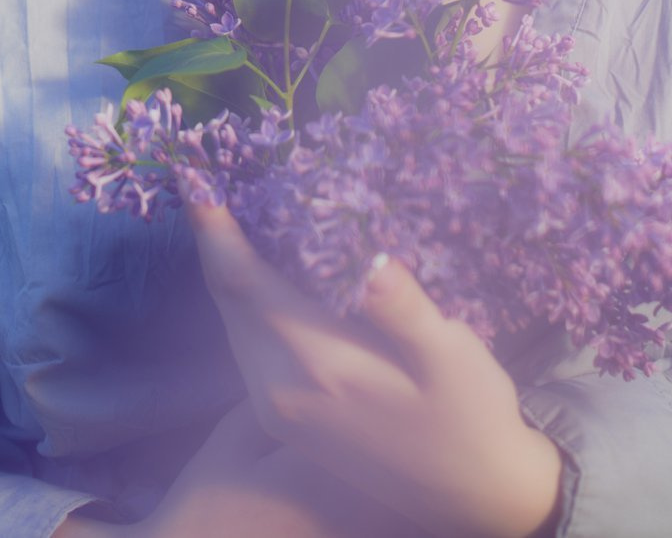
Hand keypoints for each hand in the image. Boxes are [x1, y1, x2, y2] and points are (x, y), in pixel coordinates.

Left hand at [185, 200, 563, 537]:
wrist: (478, 497)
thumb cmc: (472, 417)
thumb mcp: (451, 357)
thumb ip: (405, 312)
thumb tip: (373, 261)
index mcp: (317, 364)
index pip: (243, 281)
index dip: (214, 227)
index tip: (193, 174)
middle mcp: (281, 388)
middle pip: (227, 298)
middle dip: (214, 237)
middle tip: (208, 176)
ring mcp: (278, 408)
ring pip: (233, 321)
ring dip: (228, 267)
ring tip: (229, 211)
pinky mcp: (285, 418)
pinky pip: (247, 342)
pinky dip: (244, 299)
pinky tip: (263, 272)